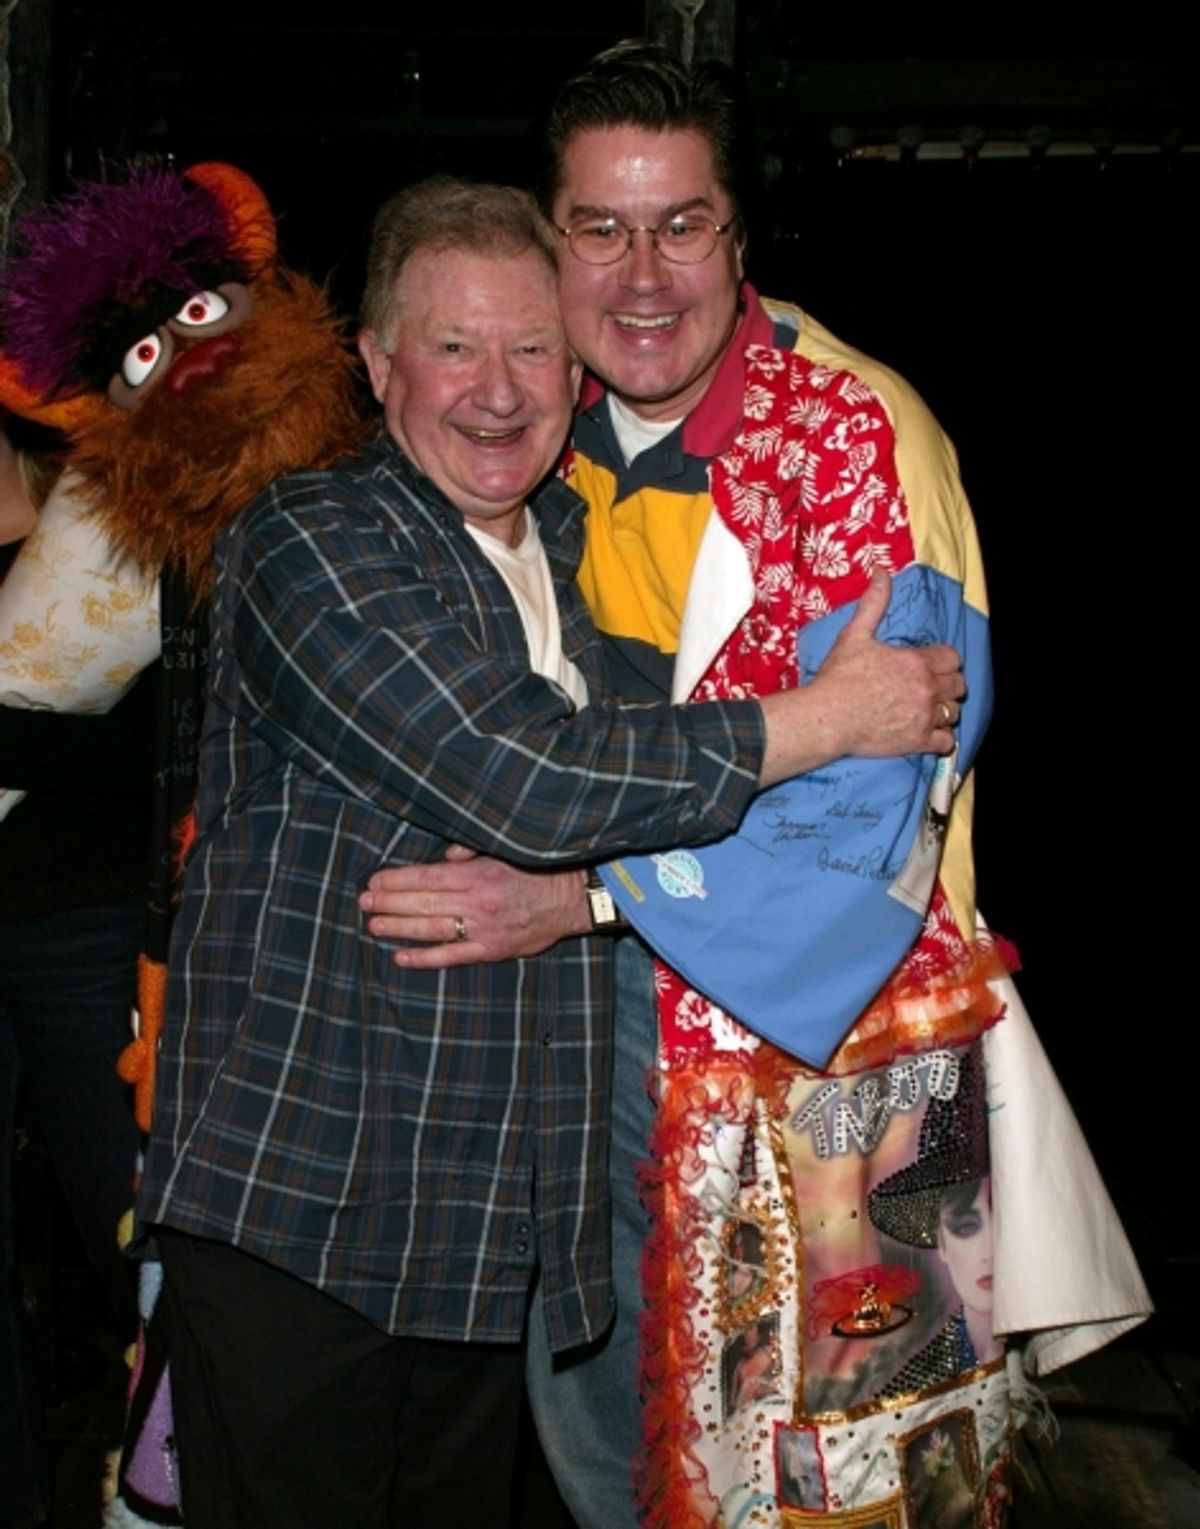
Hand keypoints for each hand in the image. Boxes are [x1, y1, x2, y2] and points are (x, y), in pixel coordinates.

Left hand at [360, 851, 590, 967]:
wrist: (570, 900)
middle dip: (390, 902)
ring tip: (373, 925)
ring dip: (400, 927)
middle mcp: (478, 901)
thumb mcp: (505, 850)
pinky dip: (424, 958)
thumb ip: (472, 852)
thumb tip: (445, 856)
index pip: (428, 876)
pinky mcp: (490, 949)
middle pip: (424, 902)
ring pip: (432, 928)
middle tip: (364, 902)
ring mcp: (483, 928)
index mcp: (479, 874)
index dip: (398, 880)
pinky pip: (451, 956)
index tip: (375, 881)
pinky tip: (401, 956)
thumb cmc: (536, 871)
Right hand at [758, 571, 963, 782]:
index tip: (933, 666)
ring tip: (929, 711)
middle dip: (948, 685)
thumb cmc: (840, 677)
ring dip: (945, 711)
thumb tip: (881, 571)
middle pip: (958, 685)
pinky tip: (930, 735)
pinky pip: (946, 742)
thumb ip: (874, 602)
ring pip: (954, 713)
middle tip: (932, 688)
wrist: (827, 717)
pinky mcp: (917, 741)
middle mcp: (926, 688)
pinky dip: (942, 740)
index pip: (952, 658)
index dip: (945, 661)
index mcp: (916, 661)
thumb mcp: (855, 634)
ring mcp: (924, 716)